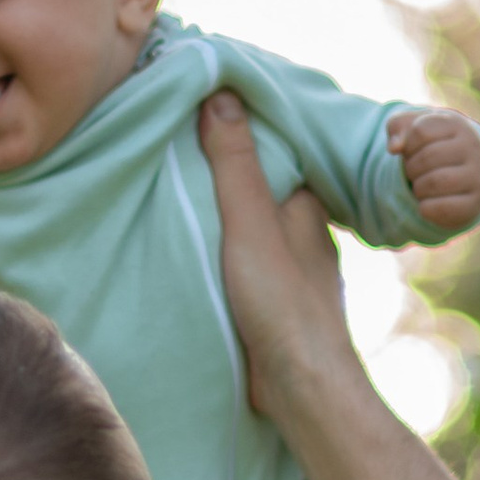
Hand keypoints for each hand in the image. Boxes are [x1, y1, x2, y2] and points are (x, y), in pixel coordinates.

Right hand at [197, 90, 362, 430]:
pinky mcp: (275, 301)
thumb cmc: (282, 303)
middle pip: (259, 187)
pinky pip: (243, 260)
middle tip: (175, 142)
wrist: (301, 387)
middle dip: (225, 168)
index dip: (239, 128)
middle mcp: (303, 231)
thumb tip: (221, 93)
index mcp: (306, 203)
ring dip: (220, 213)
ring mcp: (291, 268)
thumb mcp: (250, 223)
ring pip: (250, 225)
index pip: (273, 149)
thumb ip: (234, 164)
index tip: (200, 105)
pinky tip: (192, 248)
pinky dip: (220, 248)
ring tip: (172, 187)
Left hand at [388, 107, 479, 238]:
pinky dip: (425, 208)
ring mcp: (478, 175)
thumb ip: (397, 128)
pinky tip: (427, 205)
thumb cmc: (431, 148)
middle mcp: (472, 148)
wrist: (460, 176)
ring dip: (418, 188)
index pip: (420, 131)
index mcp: (457, 125)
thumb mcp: (412, 130)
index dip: (407, 146)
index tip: (413, 151)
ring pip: (434, 182)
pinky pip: (442, 208)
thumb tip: (394, 148)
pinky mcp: (475, 202)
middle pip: (427, 158)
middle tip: (416, 173)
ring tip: (421, 188)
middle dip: (412, 169)